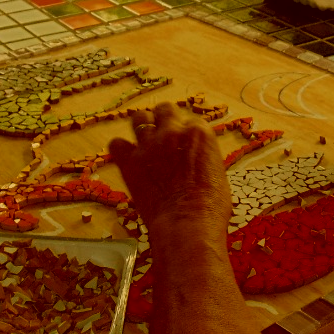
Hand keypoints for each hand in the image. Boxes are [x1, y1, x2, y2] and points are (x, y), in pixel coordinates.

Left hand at [108, 102, 232, 238]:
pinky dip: (121, 150)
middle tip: (164, 137)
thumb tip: (193, 160)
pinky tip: (128, 160)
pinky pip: (117, 144)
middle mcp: (174, 132)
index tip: (185, 147)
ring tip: (144, 142)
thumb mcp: (216, 174)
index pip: (190, 121)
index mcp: (199, 133)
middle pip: (165, 110)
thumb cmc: (210, 207)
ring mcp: (150, 145)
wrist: (188, 224)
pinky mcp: (130, 161)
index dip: (186, 134)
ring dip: (142, 126)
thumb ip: (202, 158)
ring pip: (139, 117)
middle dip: (164, 120)